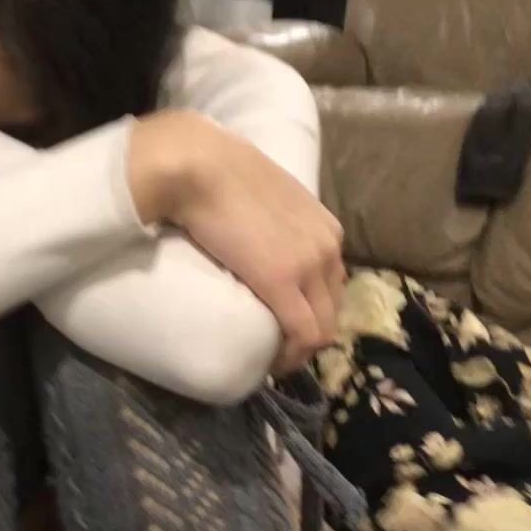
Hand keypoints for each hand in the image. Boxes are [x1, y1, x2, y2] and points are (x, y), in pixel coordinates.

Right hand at [129, 112, 344, 374]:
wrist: (198, 166)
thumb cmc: (217, 171)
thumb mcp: (263, 198)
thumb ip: (272, 221)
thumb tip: (253, 238)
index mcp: (325, 227)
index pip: (332, 283)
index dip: (311, 310)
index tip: (283, 324)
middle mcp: (328, 247)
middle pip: (332, 309)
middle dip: (308, 336)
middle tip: (276, 348)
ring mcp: (309, 265)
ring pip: (322, 328)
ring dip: (299, 349)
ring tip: (271, 358)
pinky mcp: (283, 283)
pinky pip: (302, 334)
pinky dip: (290, 355)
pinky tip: (270, 363)